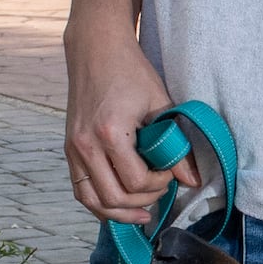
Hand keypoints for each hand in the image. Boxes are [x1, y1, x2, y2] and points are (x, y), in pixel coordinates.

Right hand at [66, 33, 176, 222]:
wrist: (95, 49)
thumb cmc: (129, 71)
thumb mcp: (160, 103)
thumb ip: (176, 145)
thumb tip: (192, 180)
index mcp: (109, 132)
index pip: (136, 180)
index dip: (159, 184)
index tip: (171, 173)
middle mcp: (86, 145)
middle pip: (114, 197)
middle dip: (143, 202)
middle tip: (161, 190)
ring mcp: (73, 149)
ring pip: (93, 201)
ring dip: (119, 213)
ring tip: (142, 214)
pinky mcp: (69, 149)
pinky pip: (80, 190)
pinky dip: (99, 204)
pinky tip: (118, 207)